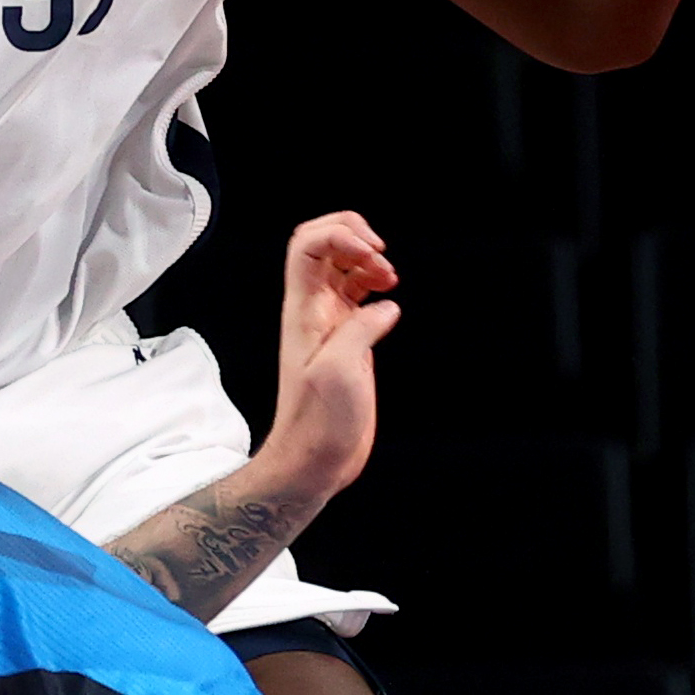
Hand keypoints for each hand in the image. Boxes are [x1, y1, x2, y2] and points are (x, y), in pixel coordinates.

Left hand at [267, 212, 400, 500]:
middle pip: (322, 244)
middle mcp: (313, 310)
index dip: (342, 235)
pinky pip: (358, 296)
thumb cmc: (317, 422)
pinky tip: (390, 298)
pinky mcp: (347, 340)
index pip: (308, 245)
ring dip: (369, 260)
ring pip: (343, 267)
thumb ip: (362, 328)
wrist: (314, 458)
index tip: (374, 254)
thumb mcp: (339, 370)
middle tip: (381, 254)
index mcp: (303, 310)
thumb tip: (385, 306)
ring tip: (390, 278)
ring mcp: (329, 323)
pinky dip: (375, 286)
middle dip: (354, 236)